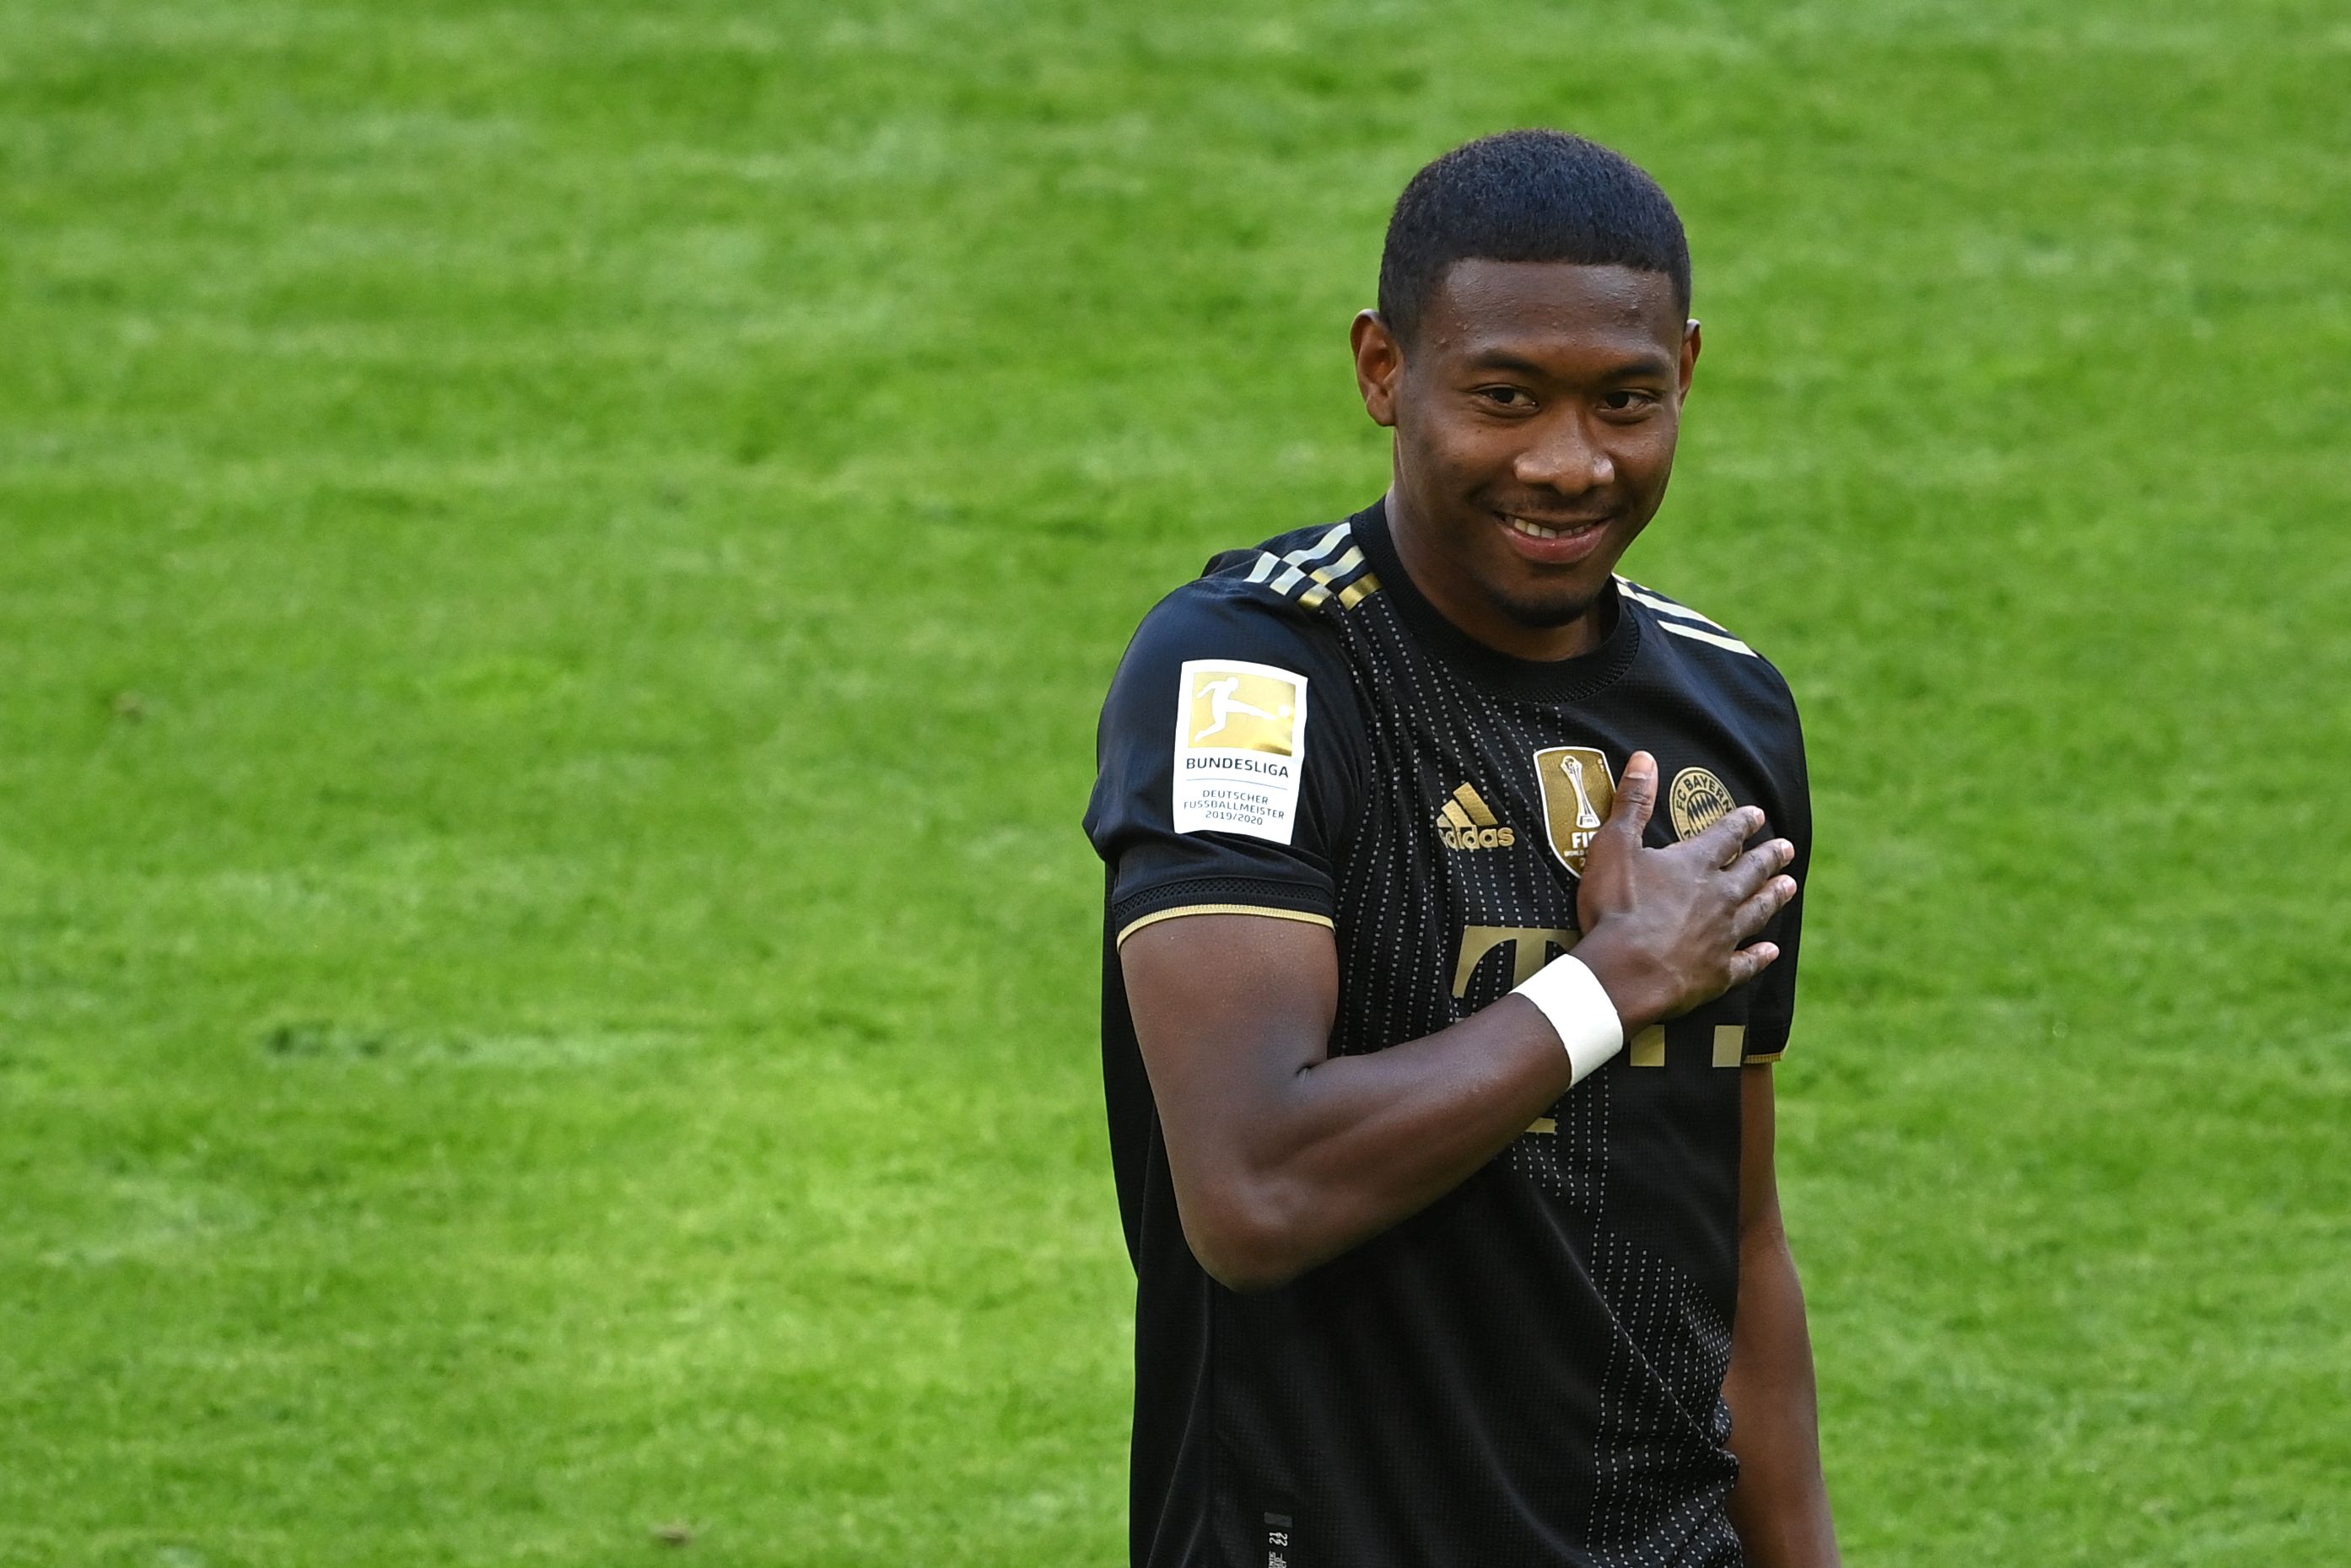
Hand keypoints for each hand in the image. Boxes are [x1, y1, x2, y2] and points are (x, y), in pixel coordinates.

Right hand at [1570, 751, 1795, 1031]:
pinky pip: (1746, 963)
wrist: (1623, 973)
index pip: (1726, 835)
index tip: (1757, 814)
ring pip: (1757, 912)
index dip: (1741, 822)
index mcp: (1695, 864)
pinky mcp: (1718, 973)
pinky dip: (1760, 957)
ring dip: (1774, 898)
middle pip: (1751, 872)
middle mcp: (1719, 897)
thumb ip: (1632, 802)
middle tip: (1787, 848)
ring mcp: (1722, 937)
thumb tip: (1645, 759)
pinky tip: (1771, 952)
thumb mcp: (1615, 845)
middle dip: (1769, 857)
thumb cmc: (1616, 907)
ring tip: (1789, 886)